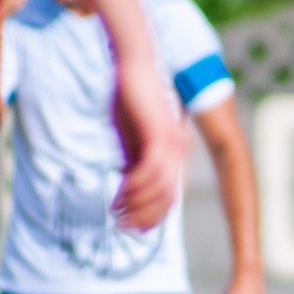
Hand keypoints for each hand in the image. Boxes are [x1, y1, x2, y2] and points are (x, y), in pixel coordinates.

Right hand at [111, 56, 184, 231]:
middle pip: (166, 200)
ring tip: (116, 212)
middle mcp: (178, 153)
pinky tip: (120, 195)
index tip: (134, 229)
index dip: (154, 217)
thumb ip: (133, 157)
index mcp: (174, 154)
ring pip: (158, 190)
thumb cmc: (130, 96)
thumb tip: (128, 183)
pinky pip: (149, 173)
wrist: (134, 64)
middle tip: (122, 226)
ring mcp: (172, 145)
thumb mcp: (131, 134)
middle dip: (144, 218)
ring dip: (135, 206)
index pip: (170, 197)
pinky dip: (134, 188)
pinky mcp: (160, 136)